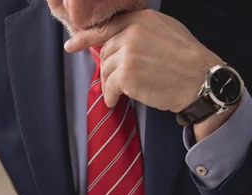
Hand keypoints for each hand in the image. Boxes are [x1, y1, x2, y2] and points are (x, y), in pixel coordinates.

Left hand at [65, 9, 221, 112]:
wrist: (199, 80)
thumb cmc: (186, 59)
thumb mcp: (165, 29)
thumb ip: (141, 29)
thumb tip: (120, 37)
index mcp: (140, 18)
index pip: (106, 27)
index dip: (85, 38)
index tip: (71, 46)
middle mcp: (132, 32)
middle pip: (105, 53)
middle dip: (108, 70)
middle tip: (117, 82)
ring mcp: (128, 53)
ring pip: (105, 71)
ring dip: (109, 85)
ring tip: (119, 94)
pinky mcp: (126, 75)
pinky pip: (109, 88)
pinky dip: (110, 97)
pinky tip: (115, 101)